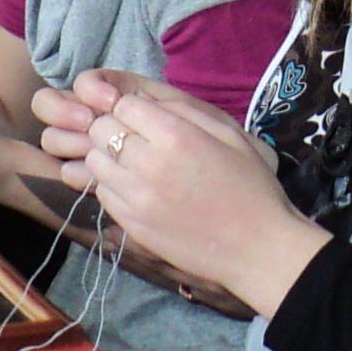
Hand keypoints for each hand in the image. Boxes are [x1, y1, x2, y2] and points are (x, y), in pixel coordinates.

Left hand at [41, 72, 327, 317]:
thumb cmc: (251, 186)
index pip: (123, 105)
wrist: (256, 247)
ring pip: (95, 161)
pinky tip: (137, 189)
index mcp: (176, 136)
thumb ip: (185, 112)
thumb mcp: (230, 135)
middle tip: (137, 139)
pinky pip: (102, 193)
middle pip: (101, 131)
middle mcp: (148, 164)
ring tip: (134, 164)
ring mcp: (136, 198)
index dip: (133, 108)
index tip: (147, 119)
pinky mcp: (131, 225)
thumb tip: (148, 103)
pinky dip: (113, 185)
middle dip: (114, 128)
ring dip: (109, 157)